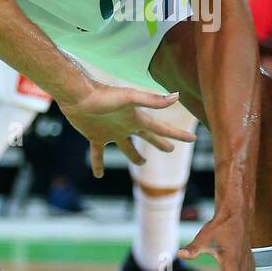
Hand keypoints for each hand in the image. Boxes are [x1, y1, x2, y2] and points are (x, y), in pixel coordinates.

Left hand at [59, 80, 196, 177]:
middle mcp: (126, 125)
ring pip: (126, 147)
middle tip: (170, 149)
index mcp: (137, 119)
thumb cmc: (104, 96)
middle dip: (160, 143)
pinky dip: (98, 164)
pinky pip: (98, 154)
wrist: (78, 96)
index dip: (177, 135)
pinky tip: (99, 175)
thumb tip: (177, 96)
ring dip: (134, 155)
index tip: (193, 139)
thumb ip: (152, 100)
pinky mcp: (95, 136)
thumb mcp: (130, 98)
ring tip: (141, 162)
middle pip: (147, 137)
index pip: (161, 129)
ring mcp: (111, 132)